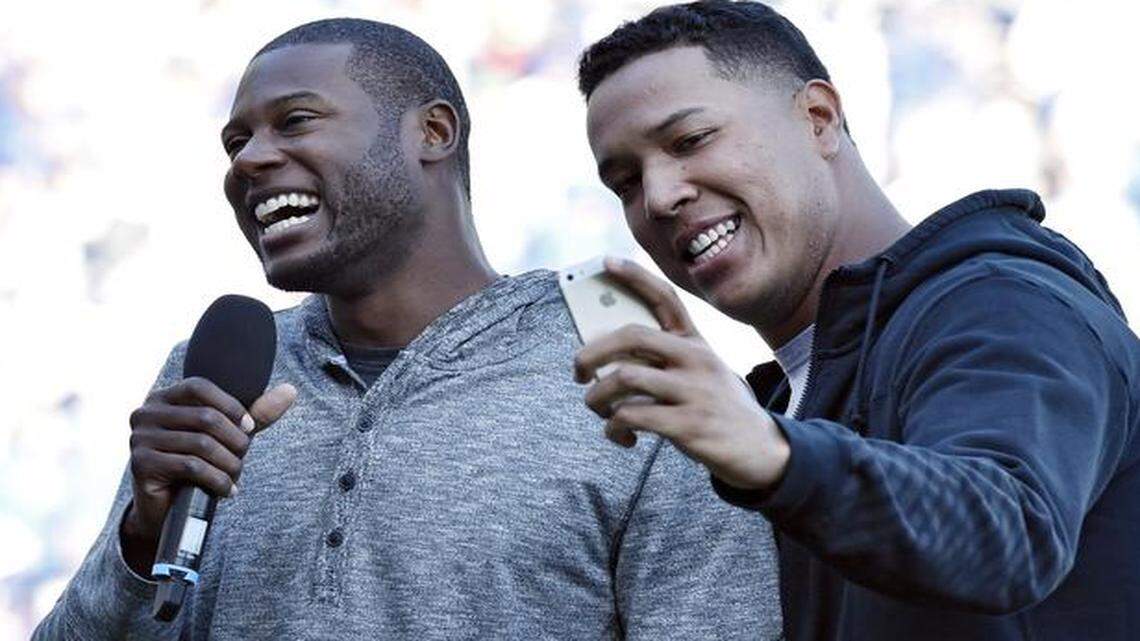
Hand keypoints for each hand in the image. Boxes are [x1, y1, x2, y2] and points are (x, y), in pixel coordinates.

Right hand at [120, 378, 295, 573]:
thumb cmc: (198, 464)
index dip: (231, 406)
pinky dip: (217, 480)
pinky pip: (191, 466)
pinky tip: (226, 490)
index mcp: (163, 398)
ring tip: (235, 476)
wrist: (168, 509)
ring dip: (229, 464)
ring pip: (201, 444)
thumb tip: (290, 390)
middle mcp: (145, 413)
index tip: (249, 428)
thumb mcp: (228, 435)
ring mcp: (139, 438)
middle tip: (242, 458)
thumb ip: (256, 413)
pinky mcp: (141, 464)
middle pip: (205, 417)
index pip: (200, 387)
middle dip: (234, 440)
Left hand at [573, 257, 789, 490]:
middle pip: (630, 336)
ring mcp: (693, 391)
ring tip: (600, 411)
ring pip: (623, 377)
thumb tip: (606, 361)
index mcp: (697, 343)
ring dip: (596, 398)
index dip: (634, 276)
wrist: (762, 451)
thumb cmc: (716, 409)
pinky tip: (622, 437)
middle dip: (591, 352)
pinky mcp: (688, 424)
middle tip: (578, 372)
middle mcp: (696, 359)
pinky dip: (614, 428)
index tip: (606, 261)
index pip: (665, 298)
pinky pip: (631, 416)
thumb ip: (664, 363)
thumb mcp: (701, 375)